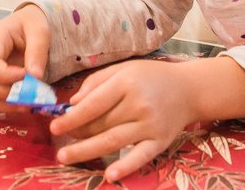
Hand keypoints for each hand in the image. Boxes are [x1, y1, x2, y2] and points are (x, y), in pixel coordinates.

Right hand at [0, 4, 51, 112]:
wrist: (29, 24)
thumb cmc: (33, 24)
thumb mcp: (39, 31)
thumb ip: (37, 51)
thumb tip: (34, 76)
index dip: (6, 75)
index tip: (26, 76)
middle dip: (7, 93)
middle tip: (31, 95)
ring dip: (4, 104)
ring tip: (26, 104)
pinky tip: (17, 105)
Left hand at [48, 60, 196, 182]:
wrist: (189, 89)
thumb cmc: (151, 77)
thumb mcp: (123, 69)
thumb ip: (96, 82)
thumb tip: (72, 103)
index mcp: (127, 82)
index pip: (93, 104)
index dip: (72, 118)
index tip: (55, 126)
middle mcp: (139, 104)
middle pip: (101, 124)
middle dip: (77, 135)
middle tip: (59, 143)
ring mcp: (151, 124)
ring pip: (113, 141)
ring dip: (86, 151)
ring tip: (65, 157)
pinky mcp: (160, 141)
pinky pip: (140, 157)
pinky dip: (125, 167)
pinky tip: (109, 175)